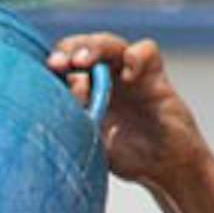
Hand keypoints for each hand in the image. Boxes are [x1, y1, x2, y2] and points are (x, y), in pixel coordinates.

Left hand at [48, 32, 213, 193]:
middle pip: (84, 47)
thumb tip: (62, 94)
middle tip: (59, 63)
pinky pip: (146, 51)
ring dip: (94, 47)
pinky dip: (135, 56)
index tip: (47, 72)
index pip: (66, 64)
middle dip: (69, 49)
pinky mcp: (155, 76)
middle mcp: (107, 77)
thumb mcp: (92, 140)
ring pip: (111, 44)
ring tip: (82, 61)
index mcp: (86, 90)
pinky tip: (128, 75)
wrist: (166, 168)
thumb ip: (77, 118)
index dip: (56, 64)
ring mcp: (131, 74)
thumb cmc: (128, 156)